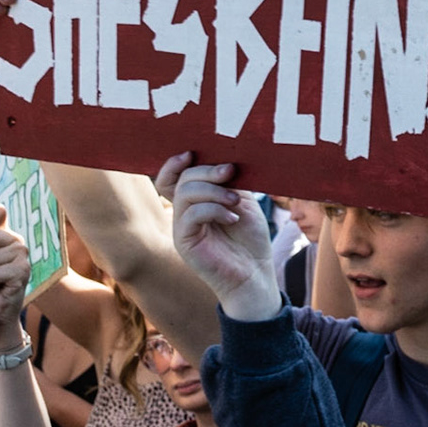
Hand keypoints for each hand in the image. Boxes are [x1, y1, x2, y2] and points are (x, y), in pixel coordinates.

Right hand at [159, 153, 281, 321]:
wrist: (255, 274)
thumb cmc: (250, 239)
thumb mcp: (241, 201)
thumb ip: (227, 181)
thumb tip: (221, 159)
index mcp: (194, 202)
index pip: (171, 177)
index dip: (175, 163)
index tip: (193, 152)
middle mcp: (183, 213)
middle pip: (181, 180)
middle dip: (206, 171)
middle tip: (230, 171)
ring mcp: (181, 228)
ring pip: (185, 193)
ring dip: (214, 190)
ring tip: (235, 200)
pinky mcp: (184, 242)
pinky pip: (191, 214)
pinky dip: (214, 209)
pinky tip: (232, 218)